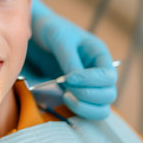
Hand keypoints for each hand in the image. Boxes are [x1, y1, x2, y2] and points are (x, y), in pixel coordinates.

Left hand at [27, 0, 116, 119]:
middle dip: (87, 95)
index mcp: (98, 53)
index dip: (90, 81)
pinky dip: (80, 114)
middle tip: (65, 89)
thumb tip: (74, 81)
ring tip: (65, 96)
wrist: (33, 31)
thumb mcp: (59, 39)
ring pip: (101, 108)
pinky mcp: (76, 93)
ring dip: (85, 108)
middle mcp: (97, 71)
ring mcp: (88, 84)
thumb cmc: (49, 29)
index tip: (68, 78)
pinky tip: (65, 105)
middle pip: (109, 95)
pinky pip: (87, 111)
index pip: (108, 76)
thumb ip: (69, 60)